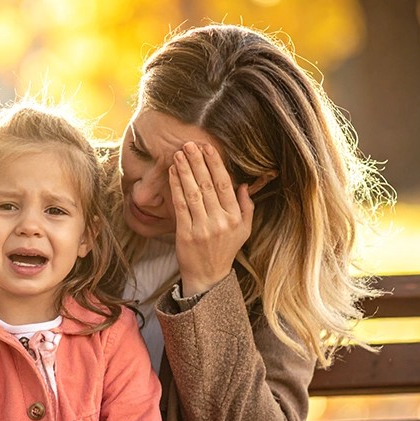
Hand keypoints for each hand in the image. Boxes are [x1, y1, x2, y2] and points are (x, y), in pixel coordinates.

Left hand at [169, 142, 253, 296]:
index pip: (225, 185)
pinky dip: (176, 188)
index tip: (208, 148)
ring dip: (185, 171)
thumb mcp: (244, 230)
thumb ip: (247, 206)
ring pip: (193, 193)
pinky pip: (180, 206)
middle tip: (189, 144)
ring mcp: (202, 228)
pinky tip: (172, 174)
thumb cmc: (225, 250)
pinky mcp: (185, 234)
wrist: (208, 276)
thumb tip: (243, 184)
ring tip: (178, 154)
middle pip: (207, 185)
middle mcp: (220, 222)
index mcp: (235, 218)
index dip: (215, 164)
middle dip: (198, 162)